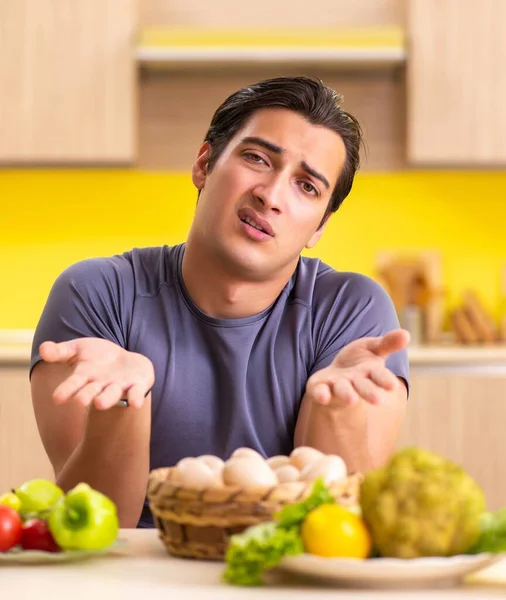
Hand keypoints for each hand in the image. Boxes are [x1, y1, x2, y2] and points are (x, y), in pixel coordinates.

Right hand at [39, 338, 154, 409]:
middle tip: (80, 401)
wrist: (124, 360)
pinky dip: (135, 398)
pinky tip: (136, 404)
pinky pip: (136, 393)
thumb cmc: (97, 357)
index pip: (73, 384)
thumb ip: (60, 351)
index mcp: (85, 376)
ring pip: (112, 394)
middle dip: (86, 395)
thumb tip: (43, 348)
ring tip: (100, 403)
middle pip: (92, 391)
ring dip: (107, 399)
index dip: (66, 390)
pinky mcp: (137, 385)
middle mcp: (101, 385)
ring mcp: (119, 386)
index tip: (57, 398)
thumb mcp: (78, 349)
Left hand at [305, 329, 409, 408]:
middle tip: (377, 400)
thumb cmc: (359, 363)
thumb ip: (388, 343)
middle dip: (369, 392)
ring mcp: (337, 386)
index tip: (392, 385)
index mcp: (370, 373)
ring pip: (343, 391)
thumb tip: (407, 334)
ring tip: (351, 399)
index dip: (385, 380)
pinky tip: (321, 397)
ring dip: (347, 394)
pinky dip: (321, 394)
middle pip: (363, 387)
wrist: (336, 376)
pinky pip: (320, 392)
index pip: (380, 376)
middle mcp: (355, 382)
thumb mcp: (373, 348)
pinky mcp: (320, 388)